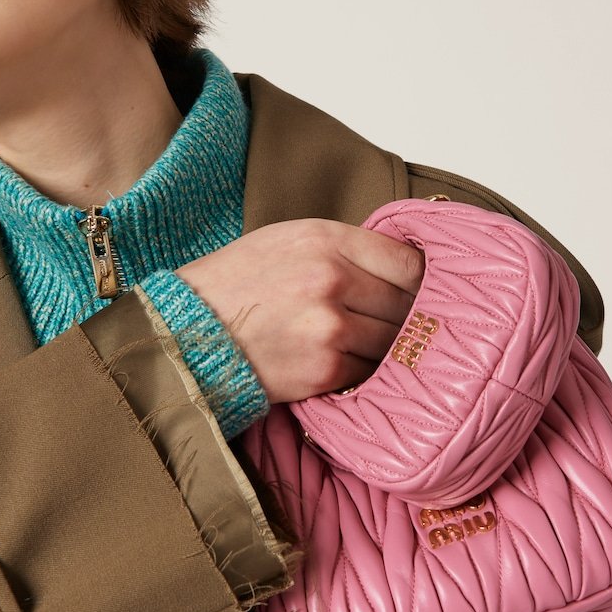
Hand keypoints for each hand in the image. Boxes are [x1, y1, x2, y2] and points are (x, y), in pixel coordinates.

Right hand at [176, 219, 423, 402]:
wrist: (189, 331)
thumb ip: (347, 249)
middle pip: (408, 304)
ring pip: (394, 341)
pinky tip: (343, 361)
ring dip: (387, 346)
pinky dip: (364, 370)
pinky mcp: (324, 369)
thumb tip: (404, 269)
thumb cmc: (238, 283)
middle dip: (407, 316)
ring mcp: (330, 327)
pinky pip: (370, 371)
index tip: (420, 291)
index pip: (409, 262)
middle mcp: (333, 280)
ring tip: (366, 342)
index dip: (421, 280)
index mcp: (326, 240)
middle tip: (398, 322)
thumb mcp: (290, 240)